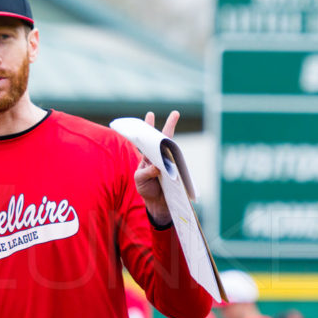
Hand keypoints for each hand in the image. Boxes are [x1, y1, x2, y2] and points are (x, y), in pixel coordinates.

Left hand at [134, 110, 178, 225]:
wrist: (157, 204)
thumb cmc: (146, 189)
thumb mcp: (140, 180)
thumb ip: (146, 173)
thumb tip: (158, 167)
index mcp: (148, 157)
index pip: (147, 140)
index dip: (148, 127)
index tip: (150, 114)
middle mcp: (159, 158)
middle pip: (164, 140)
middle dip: (169, 126)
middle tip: (175, 112)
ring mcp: (169, 164)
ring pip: (172, 150)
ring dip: (174, 141)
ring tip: (178, 130)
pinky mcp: (177, 173)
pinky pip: (178, 164)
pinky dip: (176, 160)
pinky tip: (175, 155)